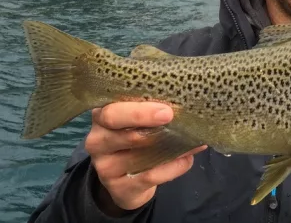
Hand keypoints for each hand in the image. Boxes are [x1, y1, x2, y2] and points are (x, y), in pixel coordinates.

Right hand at [85, 102, 206, 214]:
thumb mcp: (136, 123)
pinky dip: (173, 167)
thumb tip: (184, 103)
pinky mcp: (118, 187)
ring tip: (193, 139)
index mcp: (102, 116)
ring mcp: (105, 166)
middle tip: (169, 115)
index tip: (164, 108)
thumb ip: (151, 111)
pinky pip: (149, 176)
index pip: (111, 108)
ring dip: (169, 145)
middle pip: (115, 123)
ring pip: (136, 153)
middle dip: (143, 116)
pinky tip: (187, 159)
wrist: (127, 183)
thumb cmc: (136, 141)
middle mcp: (97, 139)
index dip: (136, 108)